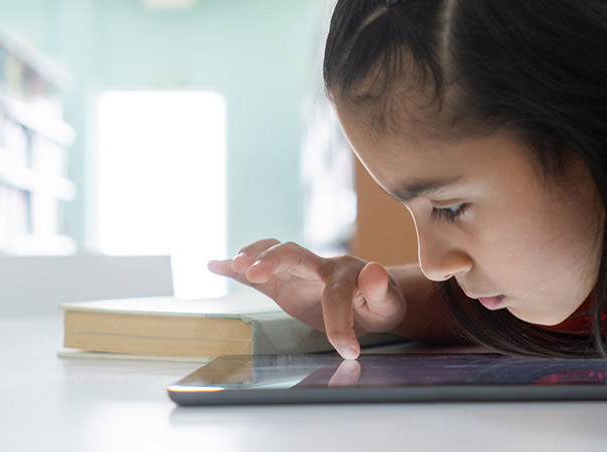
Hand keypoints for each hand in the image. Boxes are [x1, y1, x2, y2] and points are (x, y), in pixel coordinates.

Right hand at [208, 239, 406, 358]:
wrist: (373, 299)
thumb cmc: (381, 303)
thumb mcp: (389, 302)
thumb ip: (382, 290)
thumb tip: (375, 271)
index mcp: (345, 272)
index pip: (336, 293)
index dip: (340, 322)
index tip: (349, 351)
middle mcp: (318, 266)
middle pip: (293, 254)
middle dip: (273, 261)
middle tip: (255, 273)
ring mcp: (298, 272)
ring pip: (273, 255)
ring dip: (254, 258)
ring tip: (236, 265)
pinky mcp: (283, 284)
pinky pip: (258, 273)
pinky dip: (237, 268)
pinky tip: (216, 265)